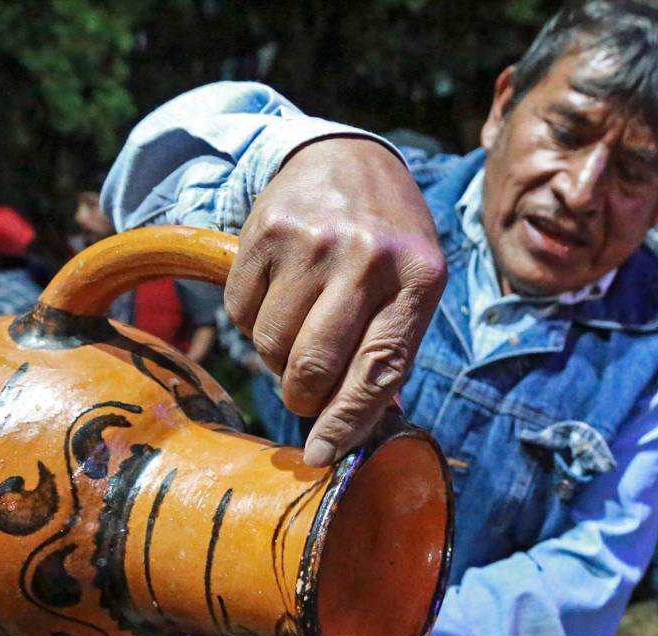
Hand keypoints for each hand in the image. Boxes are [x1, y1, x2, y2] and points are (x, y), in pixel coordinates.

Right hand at [227, 137, 445, 466]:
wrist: (348, 158)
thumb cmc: (390, 240)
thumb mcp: (416, 286)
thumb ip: (394, 353)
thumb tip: (360, 432)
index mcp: (418, 279)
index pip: (378, 369)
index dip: (346, 422)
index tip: (321, 455)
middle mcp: (366, 257)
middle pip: (314, 366)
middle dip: (304, 397)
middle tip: (306, 393)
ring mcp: (311, 241)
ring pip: (270, 345)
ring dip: (277, 359)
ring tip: (299, 333)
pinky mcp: (264, 230)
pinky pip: (239, 312)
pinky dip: (252, 323)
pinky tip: (278, 298)